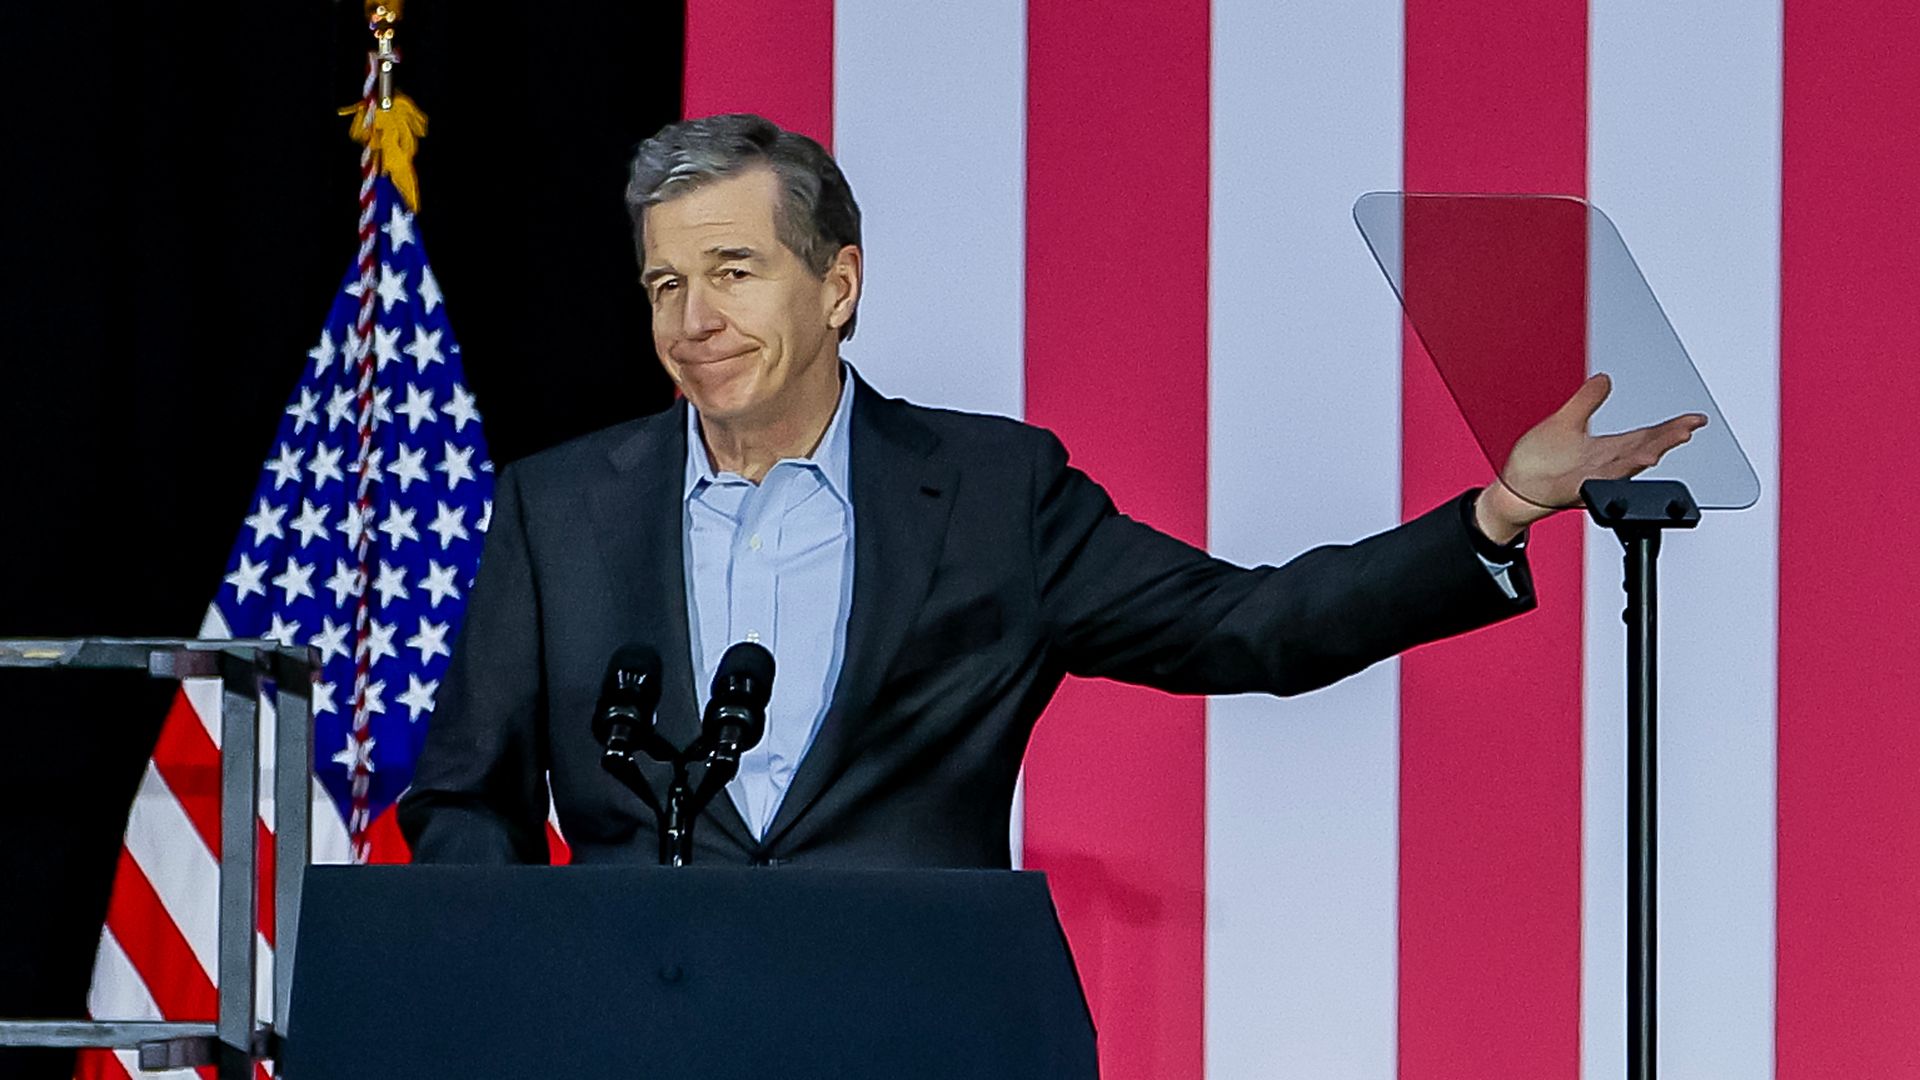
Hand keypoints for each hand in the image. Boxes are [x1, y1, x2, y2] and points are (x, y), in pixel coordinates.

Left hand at [1474, 373, 1707, 543]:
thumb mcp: (1566, 420)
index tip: (1696, 419)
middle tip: (1689, 428)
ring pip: (1625, 468)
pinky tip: (1627, 466)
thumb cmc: (1537, 462)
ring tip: (1664, 446)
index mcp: (1607, 450)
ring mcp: (1590, 480)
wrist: (1514, 488)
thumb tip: (1604, 378)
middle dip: (1667, 440)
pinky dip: (1614, 476)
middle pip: (1643, 450)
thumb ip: (1586, 400)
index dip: (1672, 427)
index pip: (1646, 436)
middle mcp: (1604, 466)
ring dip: (1645, 457)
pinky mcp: (1572, 490)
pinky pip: (1598, 484)